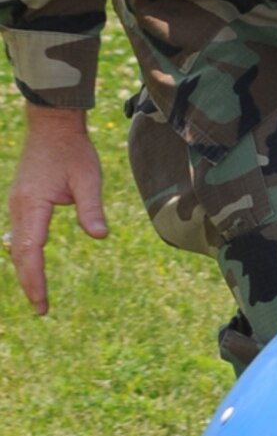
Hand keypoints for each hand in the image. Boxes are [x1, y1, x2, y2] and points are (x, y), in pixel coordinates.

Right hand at [5, 107, 107, 313]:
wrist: (52, 125)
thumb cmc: (73, 150)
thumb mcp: (88, 178)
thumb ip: (91, 208)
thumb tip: (100, 236)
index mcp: (33, 204)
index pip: (31, 252)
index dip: (35, 280)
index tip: (42, 304)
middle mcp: (19, 207)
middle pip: (20, 254)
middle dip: (29, 283)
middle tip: (42, 309)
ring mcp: (17, 204)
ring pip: (17, 245)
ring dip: (25, 270)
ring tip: (37, 293)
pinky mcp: (22, 201)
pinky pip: (19, 234)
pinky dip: (24, 253)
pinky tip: (29, 263)